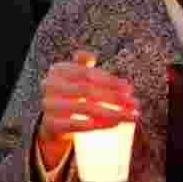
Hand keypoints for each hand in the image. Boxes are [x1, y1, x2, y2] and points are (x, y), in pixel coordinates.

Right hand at [38, 50, 138, 167]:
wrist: (51, 122)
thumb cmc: (70, 96)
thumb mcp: (74, 77)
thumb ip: (82, 65)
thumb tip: (92, 56)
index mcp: (57, 70)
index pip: (88, 74)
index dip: (109, 81)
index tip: (129, 89)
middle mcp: (49, 85)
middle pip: (88, 90)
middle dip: (114, 97)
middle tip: (134, 103)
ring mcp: (48, 105)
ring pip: (85, 108)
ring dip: (111, 112)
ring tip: (130, 115)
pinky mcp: (50, 124)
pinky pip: (78, 125)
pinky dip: (97, 124)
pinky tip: (114, 123)